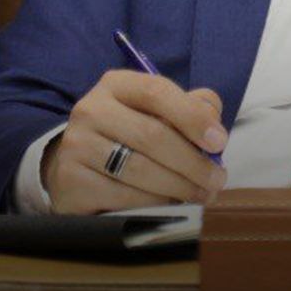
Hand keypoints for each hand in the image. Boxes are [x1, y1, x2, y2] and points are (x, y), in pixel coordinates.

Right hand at [41, 70, 228, 212]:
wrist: (76, 164)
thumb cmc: (130, 134)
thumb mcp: (157, 111)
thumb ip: (192, 108)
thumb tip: (214, 127)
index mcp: (116, 85)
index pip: (157, 91)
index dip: (193, 116)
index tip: (219, 142)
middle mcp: (91, 110)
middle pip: (152, 135)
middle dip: (193, 162)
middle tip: (217, 180)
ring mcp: (77, 146)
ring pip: (140, 170)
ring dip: (179, 187)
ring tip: (202, 195)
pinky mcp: (70, 182)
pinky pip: (123, 197)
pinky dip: (154, 204)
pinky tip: (171, 205)